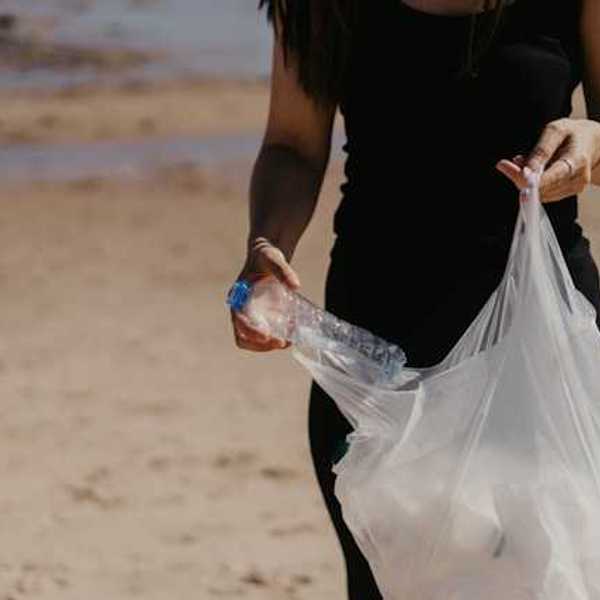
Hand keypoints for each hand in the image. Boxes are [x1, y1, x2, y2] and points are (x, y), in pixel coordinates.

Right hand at [229, 237, 300, 351]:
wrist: (267, 258)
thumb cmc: (266, 257)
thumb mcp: (273, 259)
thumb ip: (283, 270)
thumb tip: (296, 285)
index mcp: (238, 297)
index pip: (238, 320)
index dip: (250, 330)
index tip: (266, 336)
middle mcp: (241, 310)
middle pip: (242, 337)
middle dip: (260, 345)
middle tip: (282, 342)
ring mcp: (251, 317)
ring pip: (253, 342)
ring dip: (269, 346)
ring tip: (289, 341)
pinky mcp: (262, 320)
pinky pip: (267, 336)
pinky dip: (278, 338)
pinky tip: (292, 333)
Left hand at [496, 118, 599, 202]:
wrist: (592, 143)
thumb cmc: (572, 134)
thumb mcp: (556, 131)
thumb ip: (540, 151)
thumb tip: (524, 170)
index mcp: (577, 160)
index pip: (551, 178)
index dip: (529, 180)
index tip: (510, 173)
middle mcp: (578, 178)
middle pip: (542, 189)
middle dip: (520, 178)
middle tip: (505, 165)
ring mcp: (574, 188)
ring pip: (540, 194)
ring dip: (525, 181)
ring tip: (523, 162)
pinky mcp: (567, 193)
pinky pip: (543, 194)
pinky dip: (532, 185)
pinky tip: (532, 171)